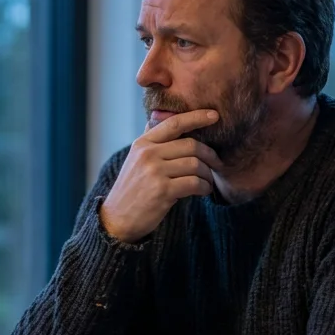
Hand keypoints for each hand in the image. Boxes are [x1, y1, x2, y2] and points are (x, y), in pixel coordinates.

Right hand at [100, 109, 218, 242]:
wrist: (118, 219)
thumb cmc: (132, 189)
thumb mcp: (135, 159)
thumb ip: (150, 140)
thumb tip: (161, 117)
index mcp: (142, 144)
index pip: (174, 123)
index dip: (197, 117)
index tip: (214, 115)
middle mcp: (148, 154)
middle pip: (191, 145)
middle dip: (209, 155)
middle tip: (216, 164)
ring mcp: (154, 172)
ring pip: (195, 164)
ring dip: (207, 174)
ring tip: (207, 181)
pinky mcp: (163, 191)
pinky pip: (194, 183)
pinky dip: (204, 187)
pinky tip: (203, 191)